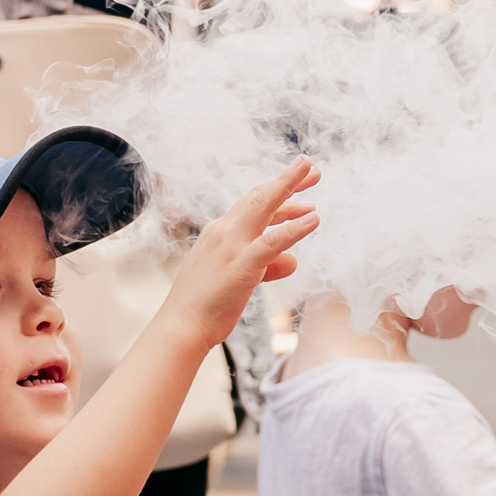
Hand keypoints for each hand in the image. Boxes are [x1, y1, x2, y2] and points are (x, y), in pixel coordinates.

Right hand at [155, 159, 320, 349]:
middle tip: (311, 167)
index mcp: (220, 232)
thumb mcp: (240, 279)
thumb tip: (293, 261)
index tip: (300, 183)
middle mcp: (223, 232)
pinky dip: (293, 228)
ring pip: (263, 207)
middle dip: (287, 180)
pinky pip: (271, 242)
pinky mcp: (241, 266)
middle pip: (259, 196)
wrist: (181, 327)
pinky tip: (313, 219)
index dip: (278, 191)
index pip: (252, 204)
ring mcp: (231, 247)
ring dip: (288, 187)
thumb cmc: (206, 305)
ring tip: (314, 173)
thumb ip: (267, 266)